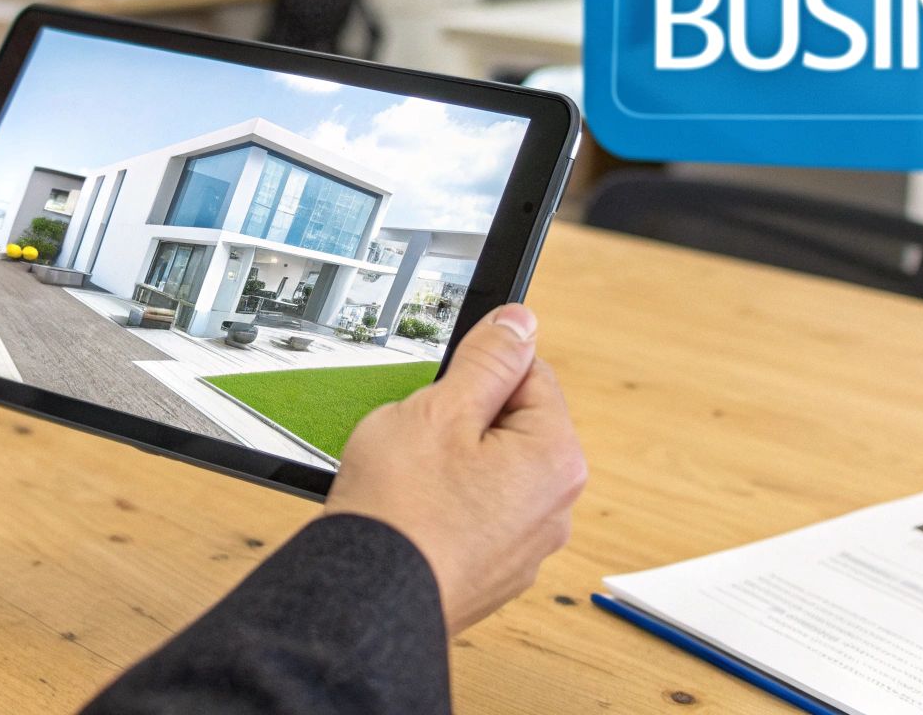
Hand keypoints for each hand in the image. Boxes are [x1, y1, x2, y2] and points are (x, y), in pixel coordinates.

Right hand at [323, 304, 585, 633]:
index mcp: (556, 458)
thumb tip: (520, 323)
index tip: (441, 386)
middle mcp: (555, 507)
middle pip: (512, 426)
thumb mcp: (440, 407)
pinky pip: (475, 517)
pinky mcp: (494, 573)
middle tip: (418, 435)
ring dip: (452, 464)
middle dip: (463, 420)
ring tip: (409, 478)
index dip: (478, 371)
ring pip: (490, 472)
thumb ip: (489, 359)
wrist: (366, 599)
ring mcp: (525, 547)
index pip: (531, 375)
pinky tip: (412, 513)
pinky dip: (446, 508)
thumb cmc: (401, 509)